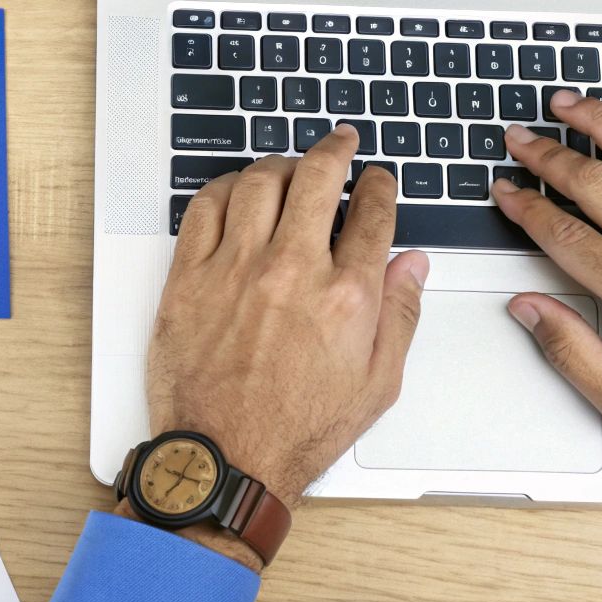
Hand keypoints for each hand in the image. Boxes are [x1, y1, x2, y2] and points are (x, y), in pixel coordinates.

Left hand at [140, 123, 428, 566]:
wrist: (226, 460)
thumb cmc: (297, 431)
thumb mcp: (377, 385)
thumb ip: (400, 316)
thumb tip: (411, 266)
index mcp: (346, 298)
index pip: (370, 214)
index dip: (378, 187)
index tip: (377, 181)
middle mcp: (292, 272)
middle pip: (317, 179)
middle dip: (335, 150)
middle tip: (340, 142)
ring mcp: (235, 270)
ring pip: (259, 182)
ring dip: (280, 164)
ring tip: (289, 166)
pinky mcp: (189, 279)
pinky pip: (205, 208)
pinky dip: (225, 188)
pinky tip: (237, 190)